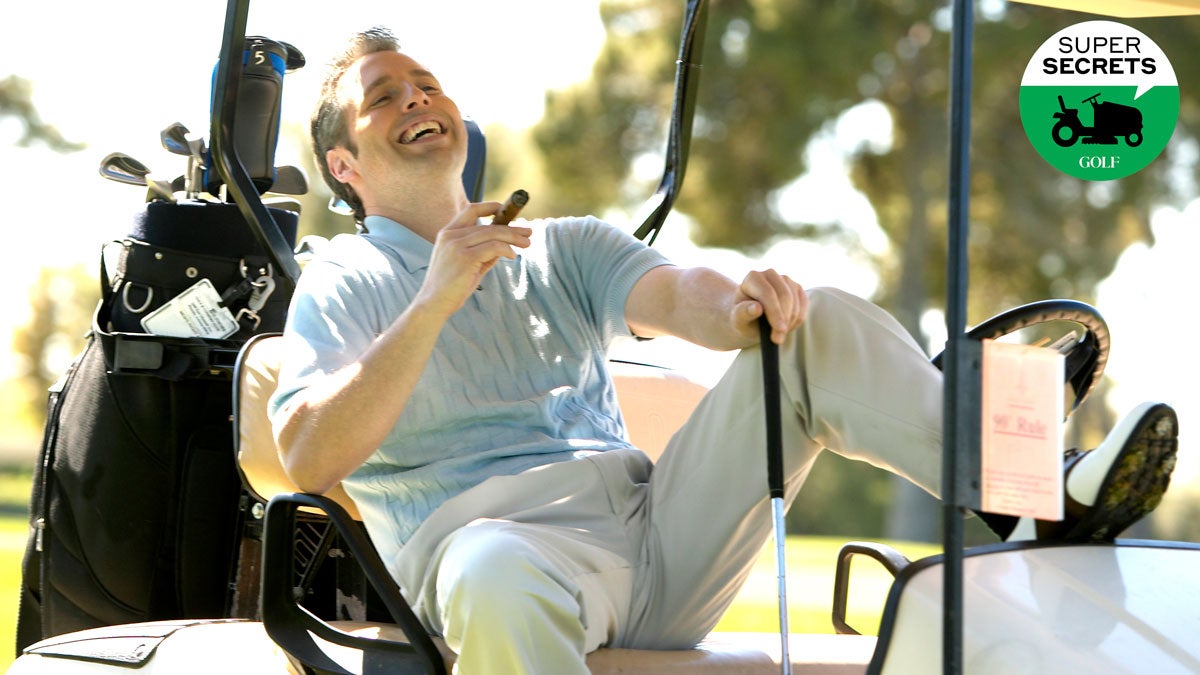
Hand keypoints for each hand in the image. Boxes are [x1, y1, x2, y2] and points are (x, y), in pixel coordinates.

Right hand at [417, 202, 531, 315]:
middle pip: (488, 225)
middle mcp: (450, 235)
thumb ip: (482, 253)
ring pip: (493, 234)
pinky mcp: (466, 257)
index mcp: (447, 233)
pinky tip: (512, 255)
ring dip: (513, 238)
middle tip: (528, 232)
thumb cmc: (450, 287)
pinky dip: (506, 249)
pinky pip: (493, 247)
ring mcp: (457, 245)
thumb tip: (504, 246)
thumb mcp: (466, 265)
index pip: (470, 211)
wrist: (433, 303)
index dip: (489, 207)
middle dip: (511, 228)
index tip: (505, 210)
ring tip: (527, 243)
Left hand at [733, 269, 806, 344]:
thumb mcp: (738, 320)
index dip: (775, 312)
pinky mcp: (797, 288)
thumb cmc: (743, 318)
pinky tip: (786, 326)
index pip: (768, 293)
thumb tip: (756, 308)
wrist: (751, 318)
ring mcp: (785, 279)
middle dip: (784, 319)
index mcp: (752, 278)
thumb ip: (743, 313)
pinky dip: (798, 319)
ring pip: (796, 301)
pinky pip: (804, 304)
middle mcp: (770, 274)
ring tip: (778, 334)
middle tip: (778, 339)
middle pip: (785, 296)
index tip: (779, 330)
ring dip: (790, 321)